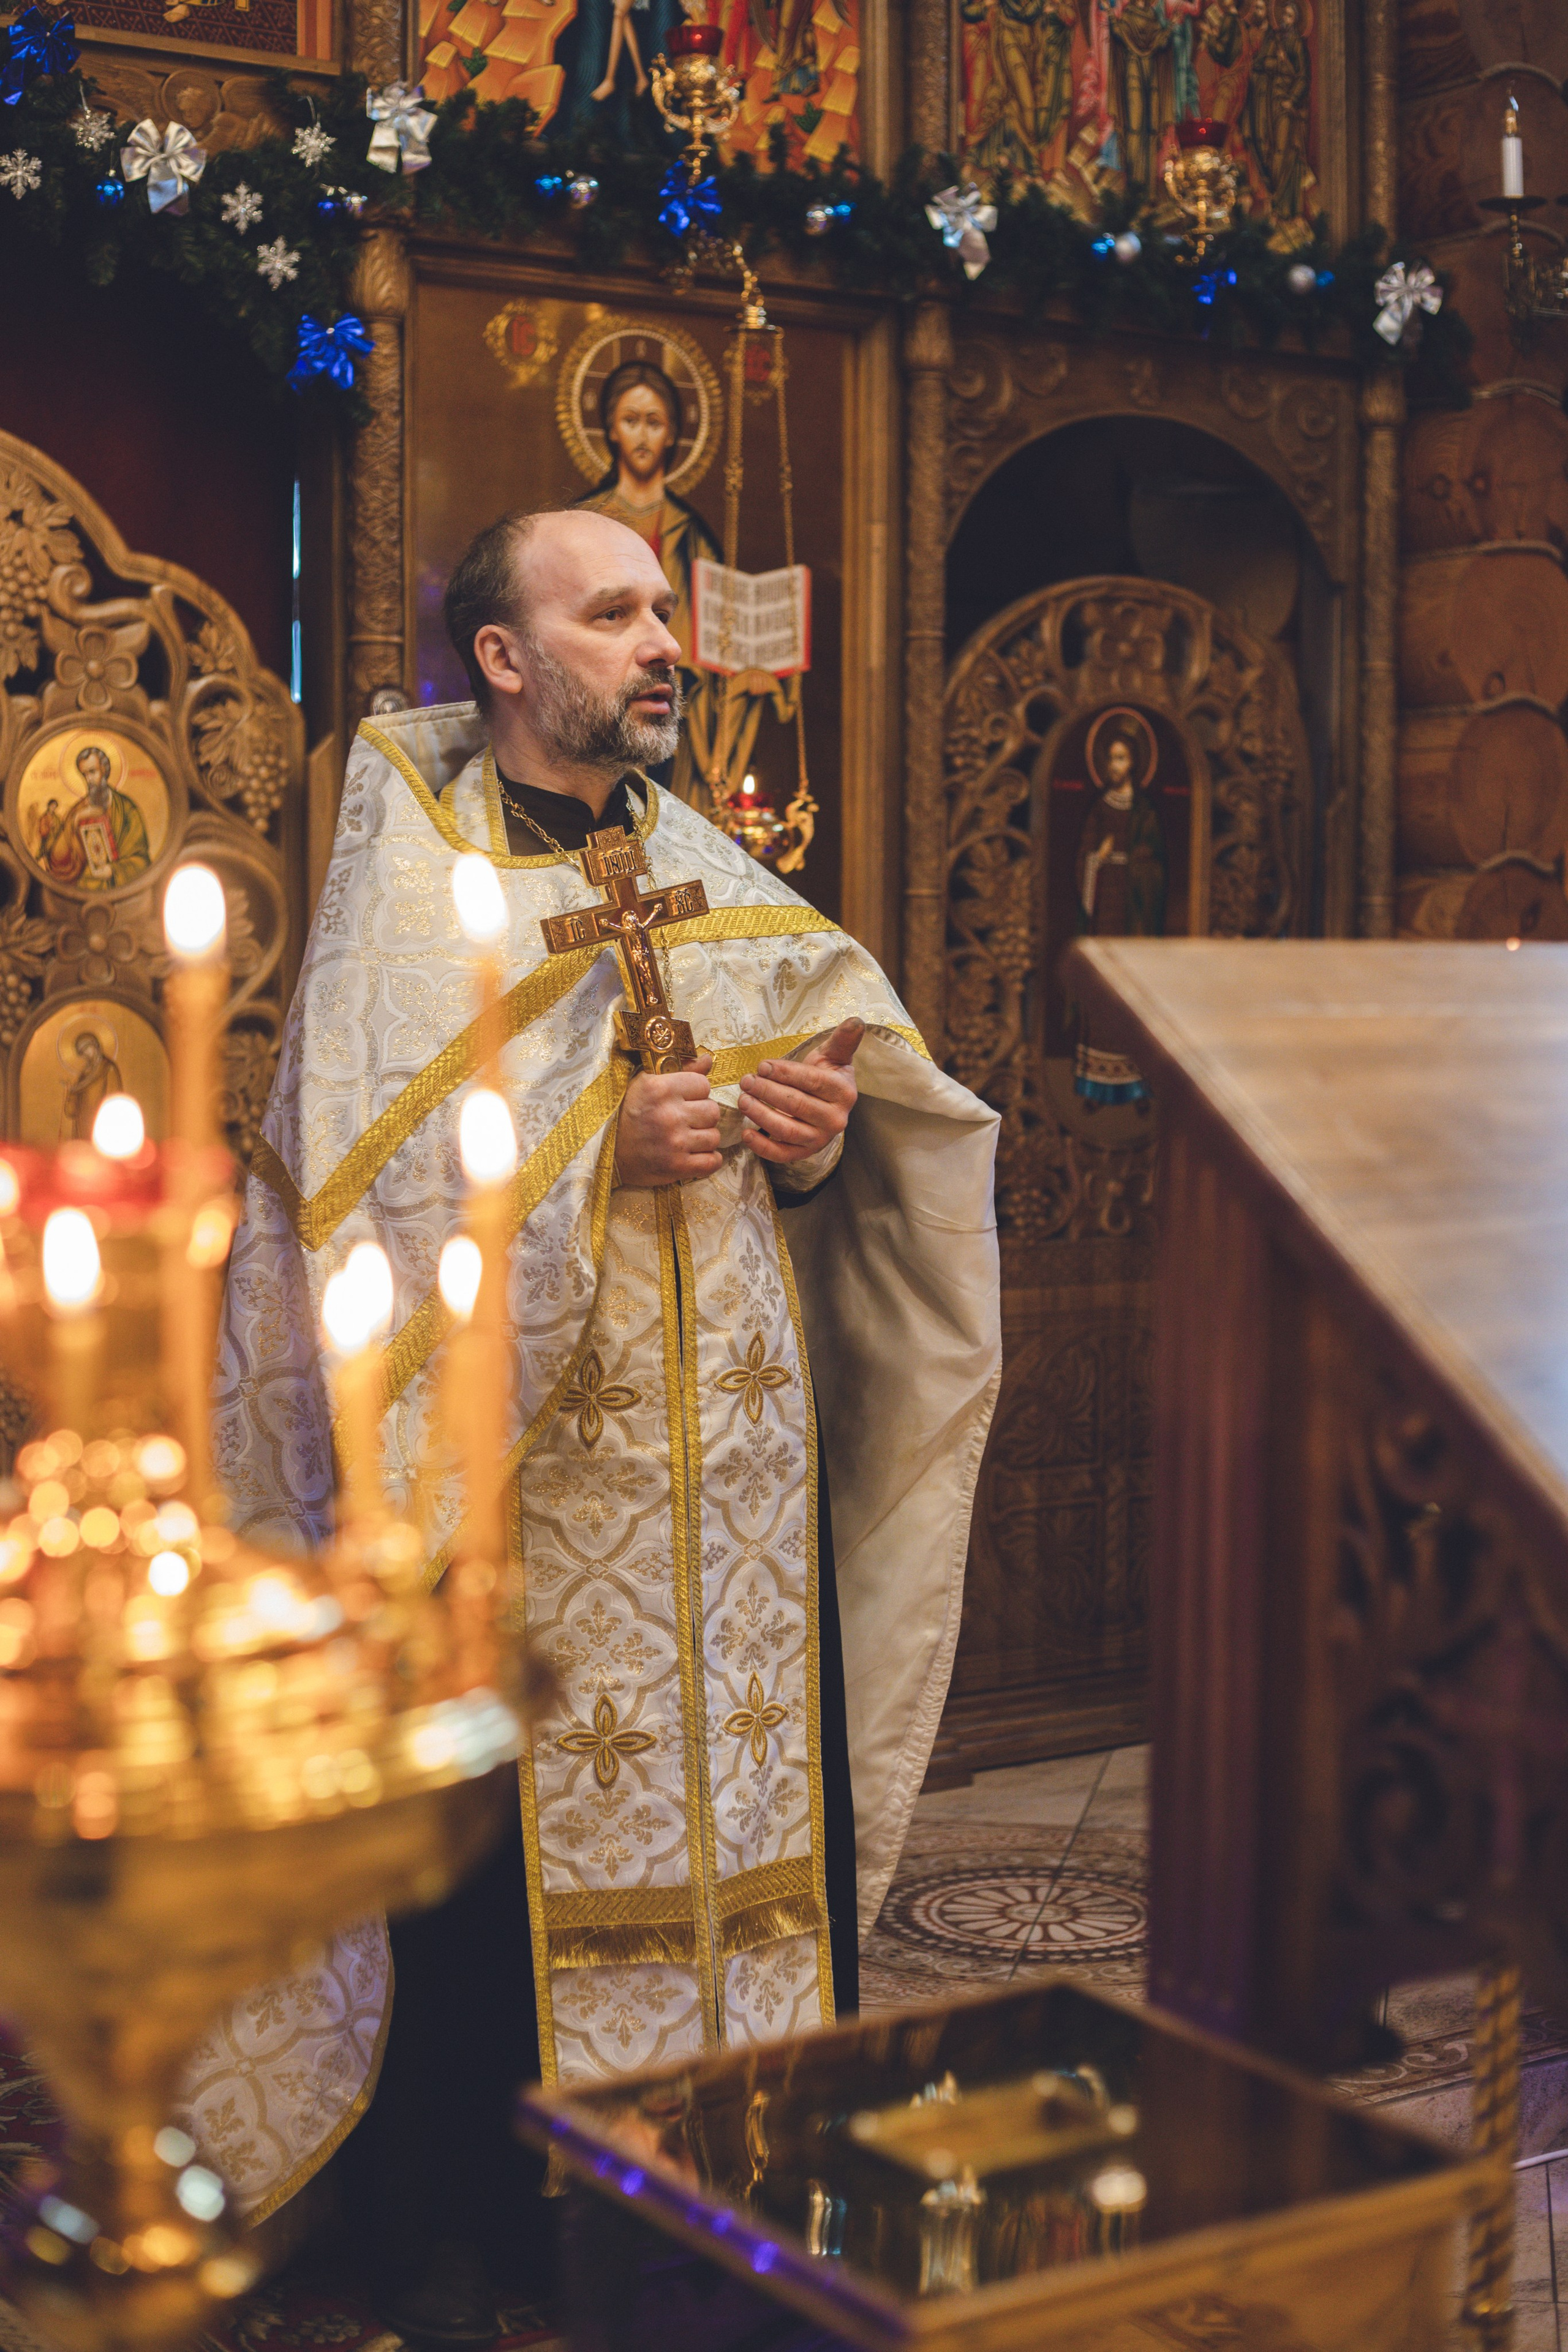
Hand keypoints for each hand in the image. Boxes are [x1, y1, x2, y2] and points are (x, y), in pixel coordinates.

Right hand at [615, 1053, 722, 1187]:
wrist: (605, 1150)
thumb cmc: (626, 1113)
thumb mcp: (645, 1083)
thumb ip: (680, 1069)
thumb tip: (707, 1059)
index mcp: (660, 1089)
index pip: (703, 1085)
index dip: (696, 1092)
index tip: (684, 1099)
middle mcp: (669, 1115)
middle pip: (712, 1111)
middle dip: (702, 1115)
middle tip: (686, 1120)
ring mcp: (674, 1142)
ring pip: (714, 1136)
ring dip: (704, 1138)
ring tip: (688, 1138)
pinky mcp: (677, 1166)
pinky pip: (712, 1162)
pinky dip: (709, 1160)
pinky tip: (696, 1155)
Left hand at [738, 1019, 863, 1165]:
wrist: (828, 1105)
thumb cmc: (825, 1076)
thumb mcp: (834, 1056)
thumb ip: (842, 1040)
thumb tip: (857, 1020)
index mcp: (844, 1093)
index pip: (811, 1081)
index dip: (785, 1073)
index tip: (762, 1065)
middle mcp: (836, 1120)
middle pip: (797, 1105)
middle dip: (767, 1092)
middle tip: (746, 1081)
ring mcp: (820, 1139)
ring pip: (787, 1130)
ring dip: (761, 1115)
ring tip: (742, 1100)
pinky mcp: (805, 1153)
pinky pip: (782, 1154)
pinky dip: (762, 1147)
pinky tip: (746, 1132)